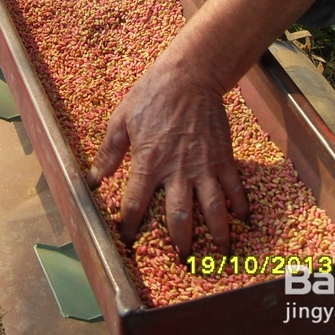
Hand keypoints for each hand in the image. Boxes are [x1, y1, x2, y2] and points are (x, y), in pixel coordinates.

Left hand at [86, 49, 247, 255]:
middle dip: (180, 241)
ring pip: (212, 209)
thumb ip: (109, 152)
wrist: (190, 76)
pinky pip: (234, 188)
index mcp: (148, 162)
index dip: (130, 225)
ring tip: (219, 252)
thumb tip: (92, 178)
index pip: (136, 204)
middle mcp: (177, 170)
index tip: (128, 239)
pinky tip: (242, 220)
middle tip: (182, 258)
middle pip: (179, 216)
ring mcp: (203, 166)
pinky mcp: (223, 158)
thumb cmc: (152, 95)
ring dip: (216, 233)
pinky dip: (239, 206)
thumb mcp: (121, 120)